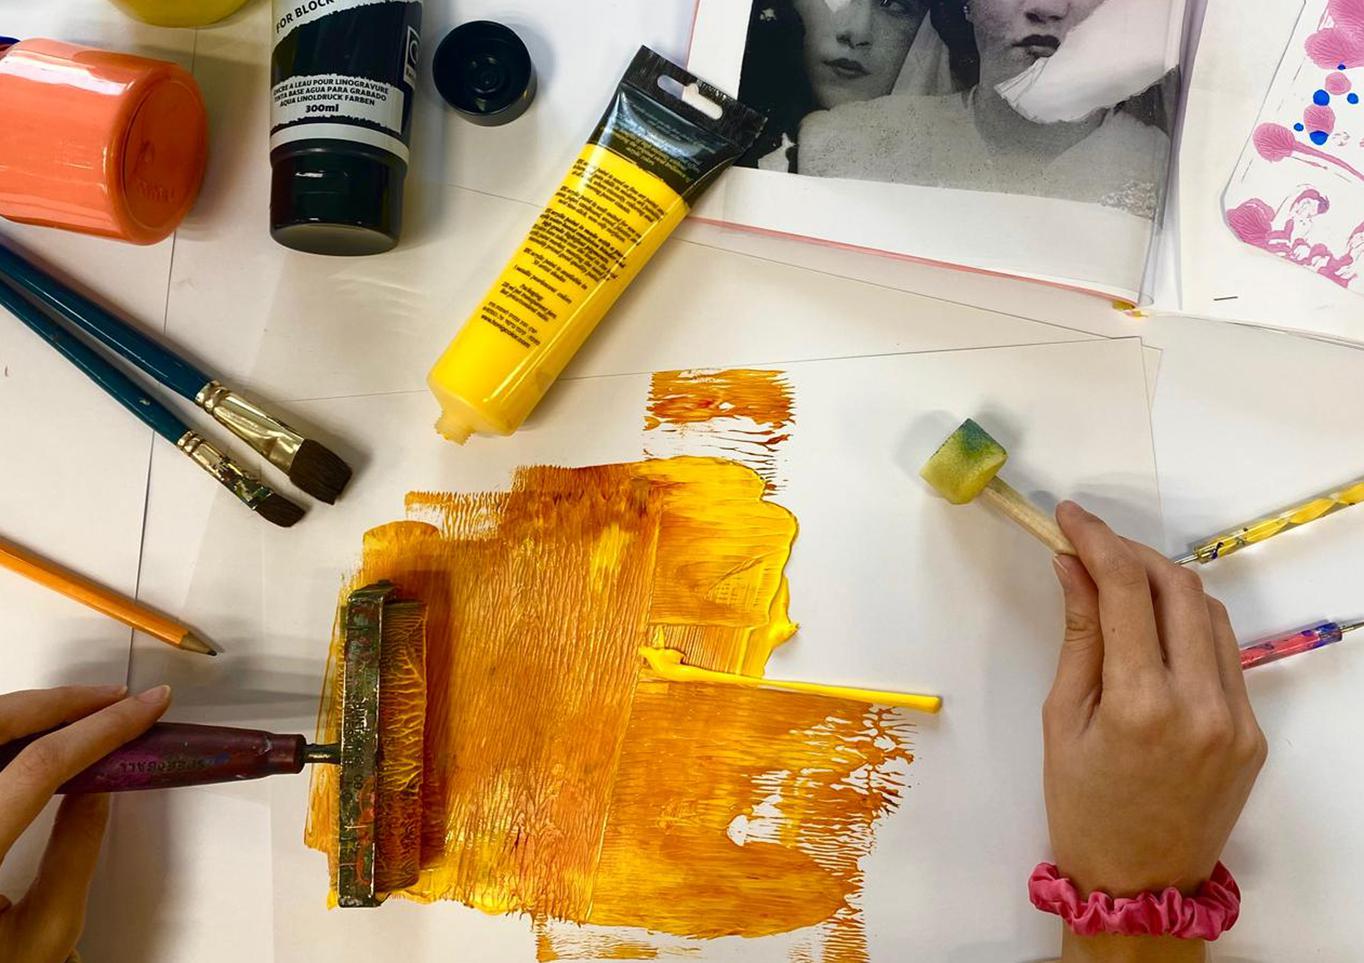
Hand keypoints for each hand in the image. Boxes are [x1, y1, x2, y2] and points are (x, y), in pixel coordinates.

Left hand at [0, 684, 170, 962]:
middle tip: (113, 699)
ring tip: (79, 714)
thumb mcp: (43, 933)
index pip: (38, 767)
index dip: (100, 730)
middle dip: (60, 703)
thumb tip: (101, 788)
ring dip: (27, 711)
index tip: (145, 710)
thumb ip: (75, 856)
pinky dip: (3, 734)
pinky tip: (31, 738)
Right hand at [1044, 503, 1266, 961]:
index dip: (1097, 541)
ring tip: (1120, 581)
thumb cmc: (1082, 805)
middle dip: (1132, 552)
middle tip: (1092, 544)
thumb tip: (1073, 566)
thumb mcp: (1061, 719)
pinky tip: (1155, 628)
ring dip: (1165, 583)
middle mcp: (1201, 704)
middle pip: (1178, 588)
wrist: (1139, 882)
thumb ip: (1078, 635)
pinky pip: (1224, 654)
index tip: (1070, 518)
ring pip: (1209, 613)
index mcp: (1141, 704)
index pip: (1126, 590)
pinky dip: (1188, 625)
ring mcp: (1237, 718)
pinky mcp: (1253, 730)